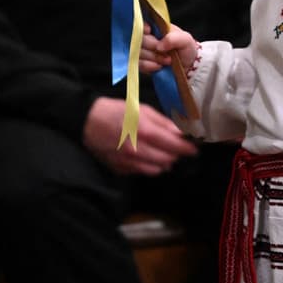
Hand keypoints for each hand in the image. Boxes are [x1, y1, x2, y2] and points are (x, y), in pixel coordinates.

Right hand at [82, 97, 197, 176]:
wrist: (88, 122)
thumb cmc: (116, 112)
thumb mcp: (141, 110)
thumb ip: (162, 122)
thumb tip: (180, 133)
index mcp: (144, 131)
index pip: (173, 146)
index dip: (186, 149)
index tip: (194, 149)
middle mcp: (137, 150)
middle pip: (167, 160)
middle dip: (175, 155)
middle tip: (177, 149)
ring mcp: (128, 162)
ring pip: (156, 170)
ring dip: (163, 162)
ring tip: (161, 152)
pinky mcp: (120, 169)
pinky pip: (141, 172)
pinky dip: (148, 166)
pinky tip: (146, 156)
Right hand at [139, 24, 198, 75]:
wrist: (188, 66)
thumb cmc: (186, 48)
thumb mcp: (185, 40)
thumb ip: (174, 38)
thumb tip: (159, 45)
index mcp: (155, 27)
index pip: (140, 22)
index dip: (141, 26)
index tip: (149, 31)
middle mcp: (146, 38)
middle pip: (137, 38)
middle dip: (152, 46)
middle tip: (167, 52)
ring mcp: (142, 51)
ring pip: (137, 52)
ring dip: (152, 57)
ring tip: (167, 60)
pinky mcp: (141, 63)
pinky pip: (138, 64)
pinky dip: (148, 66)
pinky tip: (158, 66)